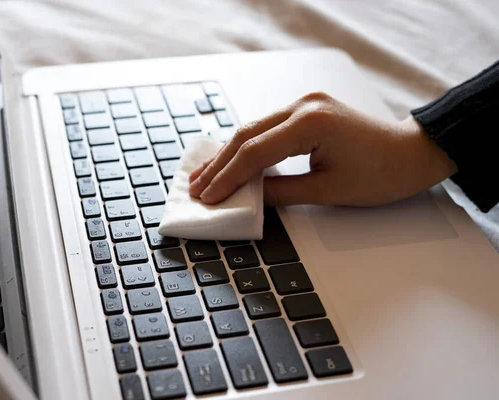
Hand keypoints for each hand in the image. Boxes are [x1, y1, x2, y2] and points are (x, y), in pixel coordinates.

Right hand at [189, 92, 456, 206]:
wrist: (411, 154)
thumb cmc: (381, 174)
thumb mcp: (328, 191)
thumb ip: (281, 193)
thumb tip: (246, 198)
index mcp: (311, 123)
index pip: (255, 151)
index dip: (228, 177)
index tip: (208, 197)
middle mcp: (303, 105)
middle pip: (246, 135)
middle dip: (219, 164)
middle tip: (196, 188)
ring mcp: (304, 104)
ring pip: (252, 129)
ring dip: (227, 154)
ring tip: (202, 176)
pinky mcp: (306, 110)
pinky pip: (266, 128)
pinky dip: (246, 147)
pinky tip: (229, 160)